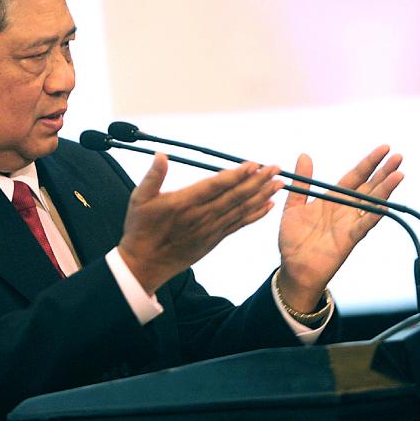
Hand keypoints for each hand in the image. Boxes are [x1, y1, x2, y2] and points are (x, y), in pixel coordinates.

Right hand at [118, 153, 282, 294]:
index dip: (236, 175)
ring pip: (241, 210)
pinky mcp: (214, 239)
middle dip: (258, 181)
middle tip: (275, 168)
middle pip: (235, 196)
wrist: (145, 264)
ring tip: (280, 183)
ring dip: (262, 196)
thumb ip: (152, 176)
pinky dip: (255, 215)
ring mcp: (210, 229)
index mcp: (184, 203)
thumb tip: (161, 155)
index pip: (216, 186)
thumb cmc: (141, 229)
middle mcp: (202, 216)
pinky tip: (269, 206)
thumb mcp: (139, 199)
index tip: (253, 165)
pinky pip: (238, 225)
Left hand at [277, 146, 403, 311]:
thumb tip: (304, 154)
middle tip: (398, 156)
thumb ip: (302, 182)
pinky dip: (373, 216)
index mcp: (332, 199)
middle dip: (383, 172)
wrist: (292, 267)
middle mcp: (344, 209)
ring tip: (399, 175)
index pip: (354, 176)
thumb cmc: (292, 238)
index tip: (385, 148)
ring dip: (385, 190)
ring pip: (371, 203)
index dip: (369, 163)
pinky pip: (363, 226)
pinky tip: (384, 206)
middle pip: (368, 187)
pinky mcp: (348, 239)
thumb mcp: (293, 206)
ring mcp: (349, 224)